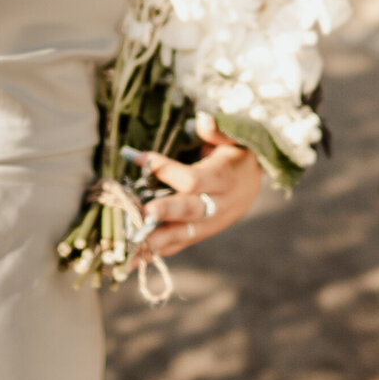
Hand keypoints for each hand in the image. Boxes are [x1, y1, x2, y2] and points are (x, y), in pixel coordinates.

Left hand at [138, 113, 262, 258]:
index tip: (136, 157)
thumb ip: (218, 131)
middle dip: (164, 213)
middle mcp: (216, 205)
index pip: (192, 178)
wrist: (252, 185)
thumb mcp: (234, 138)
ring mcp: (208, 224)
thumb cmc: (235, 156)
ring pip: (181, 235)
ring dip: (152, 242)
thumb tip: (203, 118)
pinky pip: (176, 246)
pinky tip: (131, 261)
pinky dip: (153, 253)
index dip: (165, 168)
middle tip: (141, 214)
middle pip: (189, 211)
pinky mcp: (198, 235)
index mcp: (222, 179)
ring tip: (126, 250)